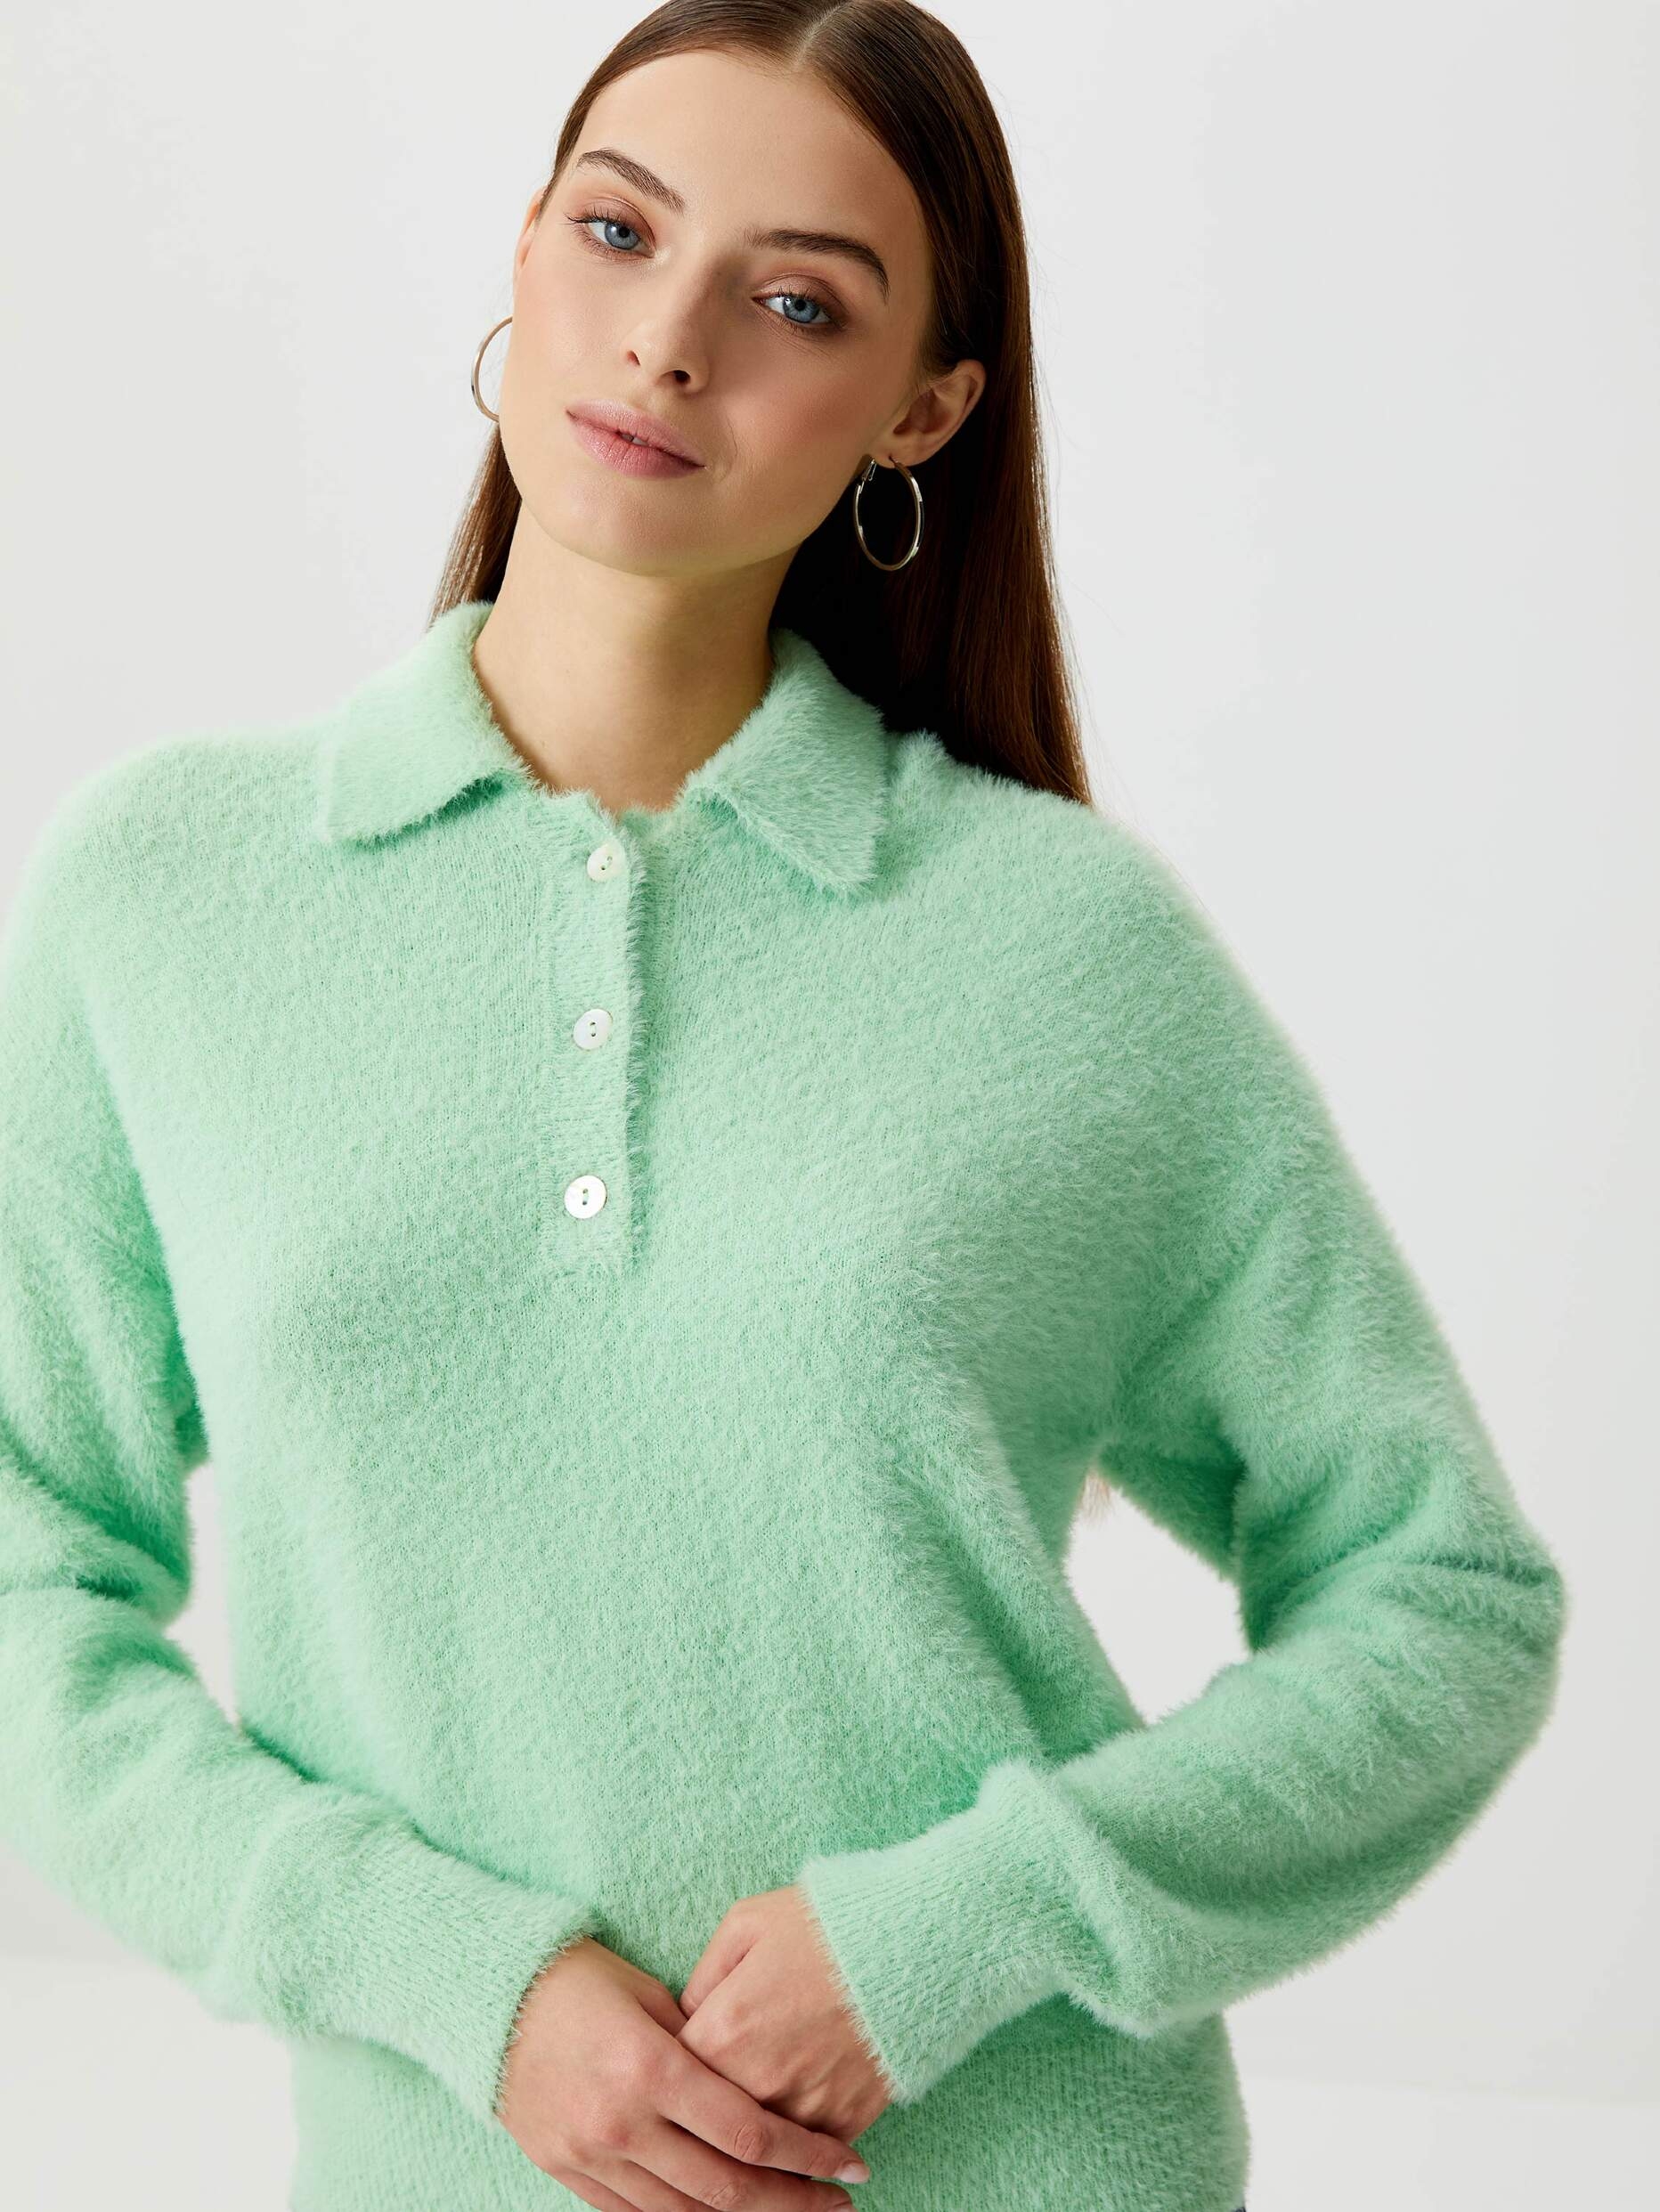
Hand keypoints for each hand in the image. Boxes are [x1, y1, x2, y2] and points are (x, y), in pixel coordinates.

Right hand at [495, 1935, 871, 2211]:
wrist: (489, 1998)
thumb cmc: (582, 1979)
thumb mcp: (652, 1997)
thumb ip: (706, 2045)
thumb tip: (760, 2083)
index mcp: (650, 2068)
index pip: (747, 2133)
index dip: (807, 2156)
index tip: (850, 2164)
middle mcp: (622, 2122)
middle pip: (725, 2188)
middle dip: (792, 2202)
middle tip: (838, 2204)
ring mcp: (591, 2156)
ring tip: (791, 2210)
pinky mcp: (567, 2172)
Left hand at [677, 1885, 892, 2147]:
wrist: (914, 1943)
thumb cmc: (826, 1923)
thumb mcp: (747, 1923)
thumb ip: (703, 1977)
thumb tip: (686, 2019)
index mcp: (723, 2031)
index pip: (672, 2077)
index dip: (671, 2069)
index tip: (679, 2061)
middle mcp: (757, 2083)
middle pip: (709, 2122)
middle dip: (704, 2112)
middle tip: (708, 2100)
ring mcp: (803, 2110)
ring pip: (755, 2148)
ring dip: (748, 2135)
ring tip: (751, 2116)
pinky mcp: (845, 2124)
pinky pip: (804, 2153)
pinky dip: (796, 2145)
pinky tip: (793, 2129)